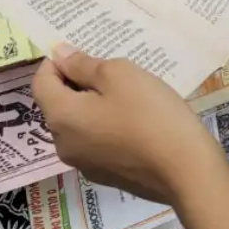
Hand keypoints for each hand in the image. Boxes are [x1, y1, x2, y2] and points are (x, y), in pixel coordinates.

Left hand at [31, 47, 228, 204]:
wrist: (187, 170)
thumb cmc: (150, 114)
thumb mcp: (120, 75)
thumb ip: (84, 64)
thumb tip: (61, 55)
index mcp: (60, 117)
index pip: (40, 82)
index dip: (56, 62)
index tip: (84, 52)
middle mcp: (63, 145)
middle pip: (58, 105)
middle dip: (77, 84)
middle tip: (113, 72)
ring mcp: (85, 165)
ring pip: (79, 125)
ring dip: (94, 106)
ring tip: (128, 96)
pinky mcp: (107, 176)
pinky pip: (97, 143)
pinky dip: (107, 127)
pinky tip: (137, 123)